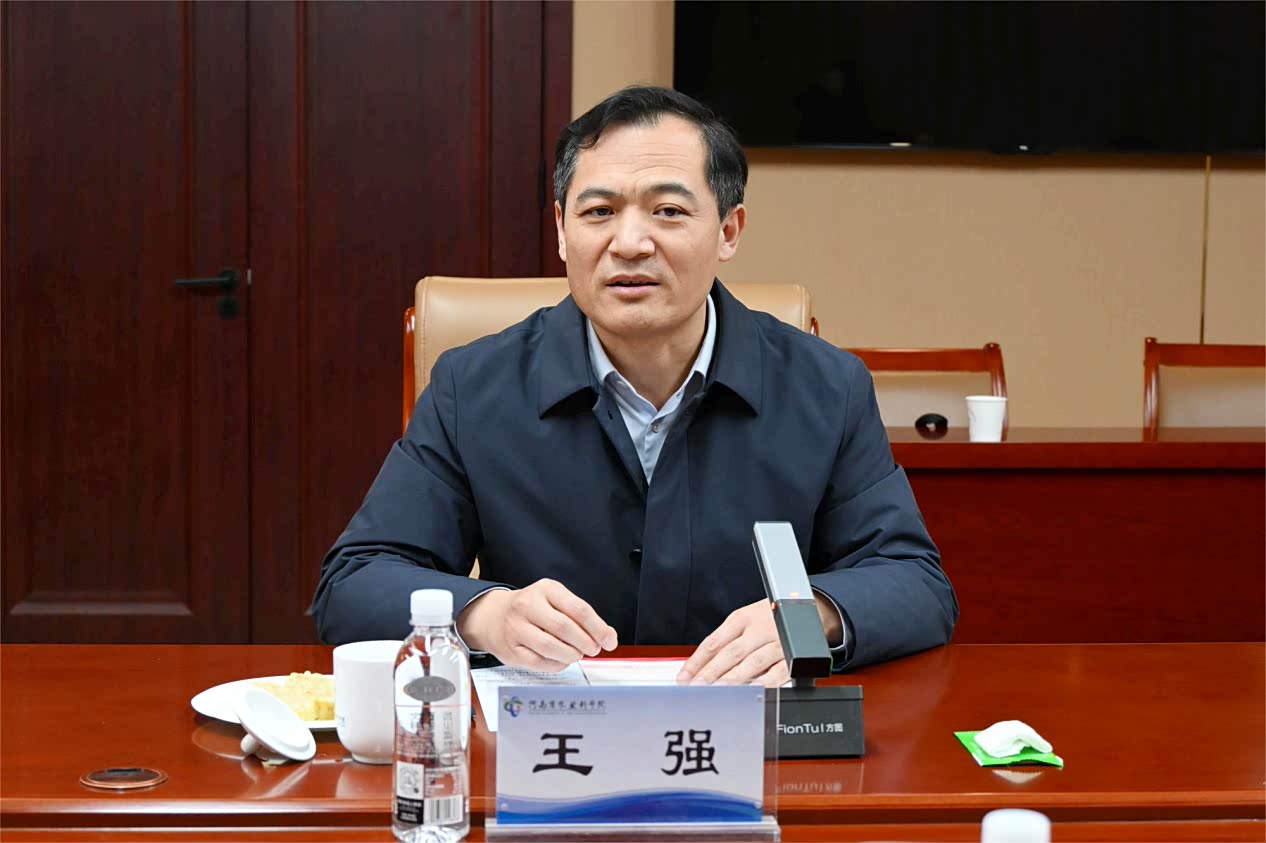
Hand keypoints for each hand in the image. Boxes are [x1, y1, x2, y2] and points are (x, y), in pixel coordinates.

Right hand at [456, 579, 617, 671]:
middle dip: (586, 643)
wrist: (494, 616)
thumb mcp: (557, 600)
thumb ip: (582, 616)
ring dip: (572, 655)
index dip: (598, 628)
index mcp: (546, 589)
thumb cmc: (533, 609)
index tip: (609, 640)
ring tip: (577, 654)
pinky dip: (557, 665)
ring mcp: (516, 628)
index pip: (579, 609)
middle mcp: (528, 605)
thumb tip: (608, 636)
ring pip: (551, 647)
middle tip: (593, 649)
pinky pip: (540, 663)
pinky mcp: (511, 650)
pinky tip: (562, 660)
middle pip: (566, 628)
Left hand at [677, 595, 843, 687]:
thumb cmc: (769, 617)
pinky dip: (764, 683)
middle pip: (731, 653)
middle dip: (712, 672)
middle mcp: (759, 628)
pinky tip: (751, 691)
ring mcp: (777, 641)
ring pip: (753, 662)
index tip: (684, 677)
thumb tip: (700, 666)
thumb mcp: (745, 620)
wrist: (807, 608)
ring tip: (718, 692)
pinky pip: (777, 671)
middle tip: (697, 688)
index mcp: (742, 618)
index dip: (697, 661)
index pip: (714, 642)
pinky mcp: (792, 656)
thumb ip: (726, 641)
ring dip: (734, 679)